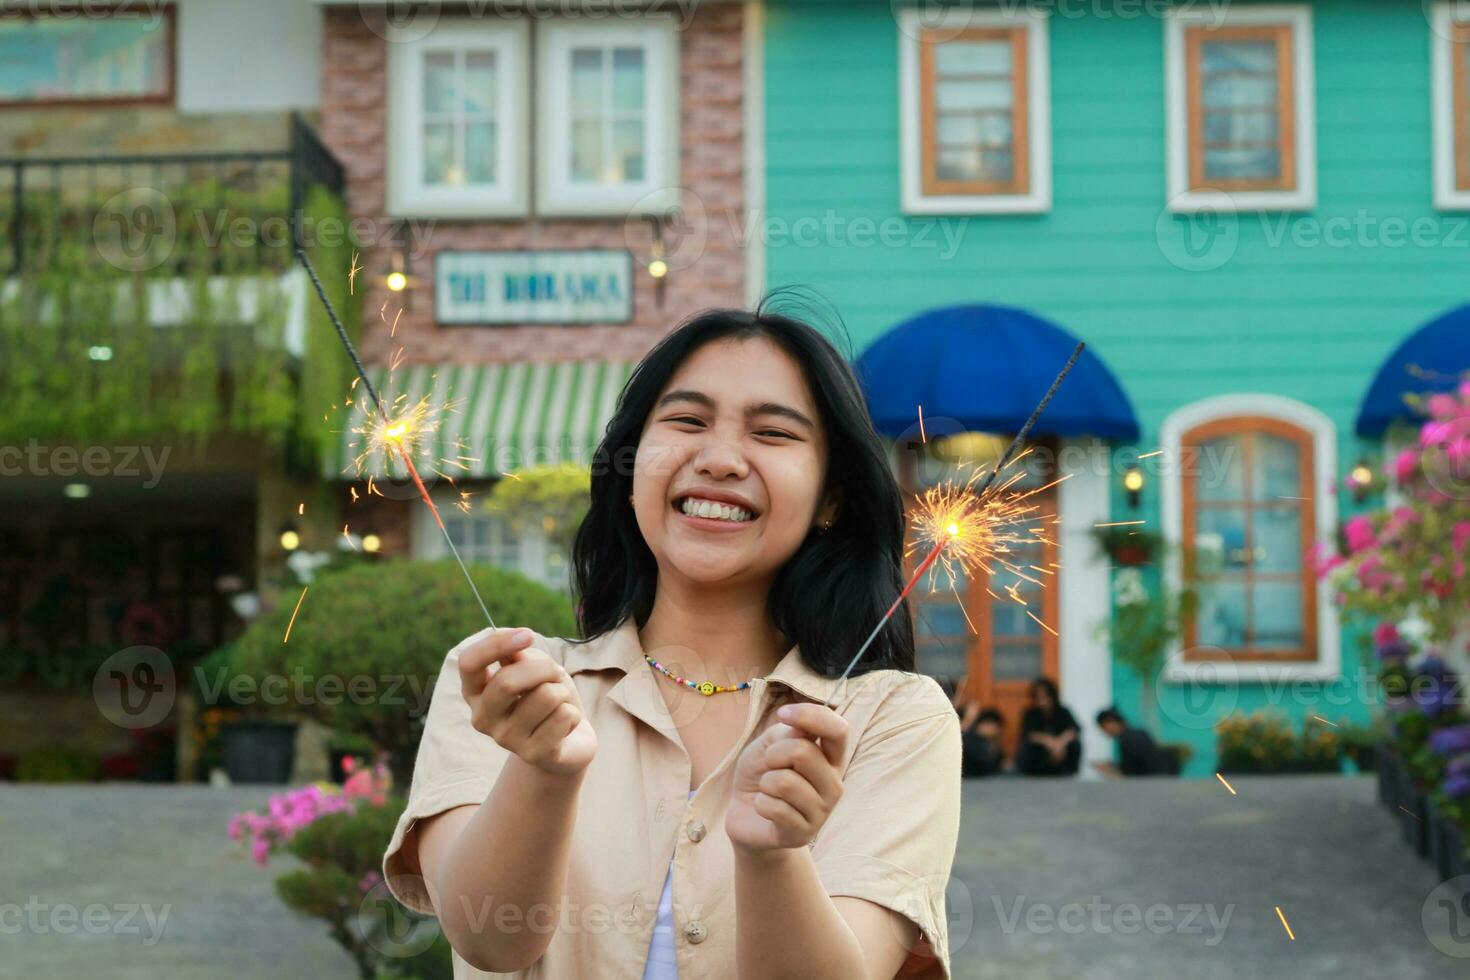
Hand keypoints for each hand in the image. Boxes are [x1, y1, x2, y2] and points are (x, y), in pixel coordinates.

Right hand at [459, 627, 596, 776]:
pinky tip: (564, 725)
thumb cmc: (544, 696)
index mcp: (475, 691)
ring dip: (563, 692)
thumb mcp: (532, 668)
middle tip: (556, 672)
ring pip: (546, 696)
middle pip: (507, 681)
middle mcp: (482, 718)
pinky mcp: (532, 754)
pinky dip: (573, 714)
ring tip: (559, 703)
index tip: (528, 635)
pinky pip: (563, 716)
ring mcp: (505, 739)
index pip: (469, 663)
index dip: (496, 644)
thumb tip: (514, 647)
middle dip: (543, 668)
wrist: (567, 742)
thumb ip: (519, 657)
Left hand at [726, 703, 847, 853]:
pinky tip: (766, 809)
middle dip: (773, 754)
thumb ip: (787, 734)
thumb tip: (803, 732)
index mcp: (831, 758)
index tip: (783, 714)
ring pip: (785, 782)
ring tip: (768, 790)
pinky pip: (775, 808)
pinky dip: (760, 804)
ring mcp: (822, 811)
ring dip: (765, 782)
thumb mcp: (769, 744)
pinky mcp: (804, 833)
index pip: (839, 730)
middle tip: (769, 765)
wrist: (745, 814)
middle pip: (804, 753)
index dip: (810, 716)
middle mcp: (834, 784)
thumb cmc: (762, 773)